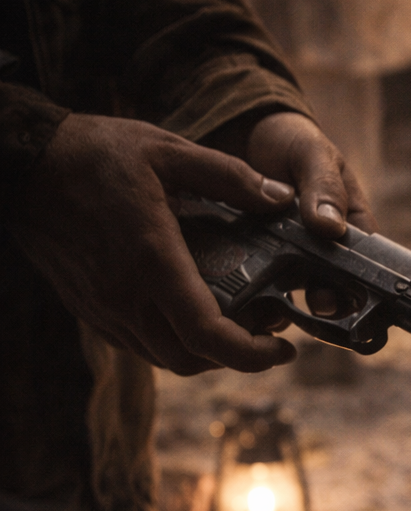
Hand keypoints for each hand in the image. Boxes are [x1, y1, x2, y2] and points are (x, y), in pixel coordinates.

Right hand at [11, 113, 299, 374]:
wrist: (22, 165)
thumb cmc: (93, 153)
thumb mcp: (169, 150)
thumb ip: (230, 176)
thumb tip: (281, 197)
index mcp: (152, 260)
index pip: (206, 334)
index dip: (251, 354)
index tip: (283, 348)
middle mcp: (126, 296)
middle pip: (191, 360)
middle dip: (238, 356)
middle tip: (267, 327)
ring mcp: (104, 308)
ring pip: (165, 358)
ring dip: (206, 352)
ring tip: (237, 322)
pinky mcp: (90, 309)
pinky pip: (139, 345)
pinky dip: (174, 342)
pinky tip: (192, 311)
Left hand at [246, 112, 378, 318]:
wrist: (247, 137)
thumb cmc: (292, 142)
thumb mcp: (313, 156)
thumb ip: (325, 188)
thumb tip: (331, 229)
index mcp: (352, 224)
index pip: (368, 265)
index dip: (361, 286)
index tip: (342, 294)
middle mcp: (327, 247)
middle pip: (338, 287)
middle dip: (330, 301)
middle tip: (317, 302)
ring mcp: (296, 257)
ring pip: (302, 292)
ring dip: (294, 302)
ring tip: (282, 301)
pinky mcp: (264, 261)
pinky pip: (267, 286)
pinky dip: (261, 292)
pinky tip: (252, 292)